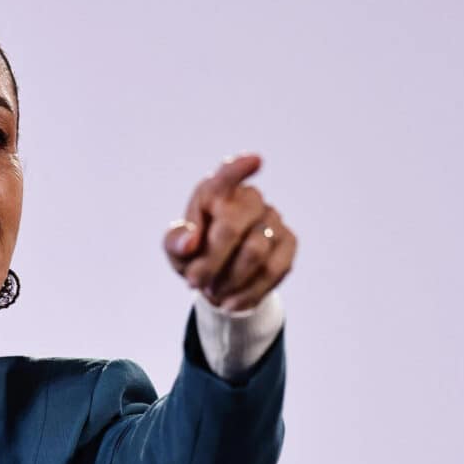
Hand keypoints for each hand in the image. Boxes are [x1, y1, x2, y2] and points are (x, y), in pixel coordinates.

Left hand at [163, 153, 296, 311]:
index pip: (227, 175)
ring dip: (228, 280)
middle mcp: (249, 198)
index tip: (255, 160)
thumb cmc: (193, 255)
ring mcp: (273, 218)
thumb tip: (190, 242)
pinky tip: (231, 303)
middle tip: (193, 282)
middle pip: (233, 228)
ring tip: (211, 293)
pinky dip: (249, 292)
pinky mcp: (288, 242)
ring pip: (255, 253)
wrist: (218, 280)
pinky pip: (274, 270)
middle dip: (210, 262)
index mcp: (215, 191)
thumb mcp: (175, 249)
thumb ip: (176, 242)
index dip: (240, 168)